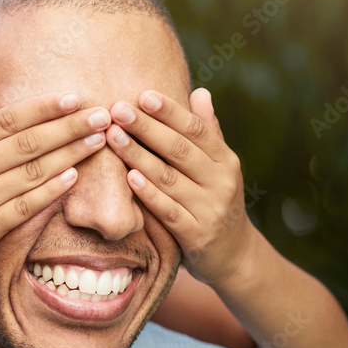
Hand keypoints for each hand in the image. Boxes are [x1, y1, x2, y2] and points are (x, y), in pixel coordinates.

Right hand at [0, 78, 110, 278]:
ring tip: (98, 140)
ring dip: (70, 155)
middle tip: (102, 115)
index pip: (7, 120)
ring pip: (33, 173)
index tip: (74, 97)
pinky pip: (26, 207)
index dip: (43, 107)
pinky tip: (74, 175)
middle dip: (69, 127)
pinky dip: (51, 190)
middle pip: (28, 143)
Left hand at [104, 88, 257, 287]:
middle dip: (147, 127)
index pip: (197, 129)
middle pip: (180, 149)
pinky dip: (148, 194)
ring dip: (139, 155)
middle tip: (118, 109)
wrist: (234, 256)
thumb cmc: (215, 203)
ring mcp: (210, 209)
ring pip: (170, 178)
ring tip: (113, 136)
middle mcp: (222, 182)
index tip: (143, 94)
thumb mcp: (219, 168)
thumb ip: (208, 132)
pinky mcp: (197, 235)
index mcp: (225, 160)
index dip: (170, 111)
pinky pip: (168, 211)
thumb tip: (200, 91)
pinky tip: (129, 177)